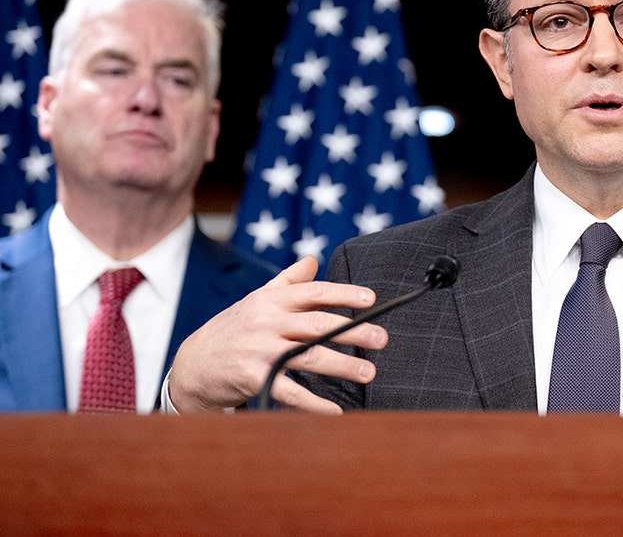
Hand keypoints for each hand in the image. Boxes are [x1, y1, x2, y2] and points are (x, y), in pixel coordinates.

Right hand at [167, 256, 386, 413]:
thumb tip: (313, 259)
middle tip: (381, 339)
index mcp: (270, 300)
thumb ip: (287, 281)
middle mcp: (266, 322)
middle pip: (318, 325)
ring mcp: (260, 351)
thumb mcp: (256, 300)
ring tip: (369, 372)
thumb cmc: (233, 330)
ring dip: (343, 365)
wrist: (192, 366)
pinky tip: (336, 411)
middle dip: (354, 331)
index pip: (313, 292)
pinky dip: (314, 403)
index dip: (344, 294)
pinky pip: (290, 392)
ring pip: (309, 357)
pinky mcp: (253, 378)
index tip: (372, 299)